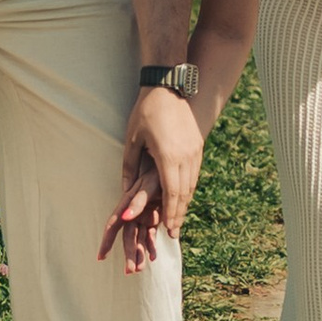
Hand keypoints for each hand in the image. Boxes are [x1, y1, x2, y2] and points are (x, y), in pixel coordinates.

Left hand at [98, 86, 201, 272]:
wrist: (167, 87)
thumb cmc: (145, 113)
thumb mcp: (132, 141)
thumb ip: (128, 168)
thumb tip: (123, 192)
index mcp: (168, 156)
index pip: (171, 193)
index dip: (169, 214)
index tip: (168, 230)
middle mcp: (185, 156)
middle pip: (184, 193)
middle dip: (178, 214)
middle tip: (174, 233)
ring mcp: (194, 150)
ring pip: (191, 184)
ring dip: (184, 203)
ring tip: (178, 219)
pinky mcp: (198, 145)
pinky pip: (194, 173)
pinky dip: (188, 188)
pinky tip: (182, 197)